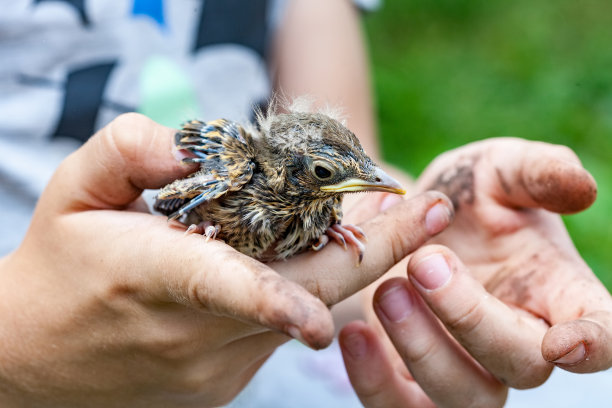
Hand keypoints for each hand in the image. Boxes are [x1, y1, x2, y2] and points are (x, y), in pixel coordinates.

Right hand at [0, 113, 453, 406]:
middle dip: (377, 253)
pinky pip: (282, 330)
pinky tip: (313, 256)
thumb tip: (194, 146)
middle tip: (431, 211)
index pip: (221, 288)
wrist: (36, 358)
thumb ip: (128, 151)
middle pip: (301, 296)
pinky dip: (308, 291)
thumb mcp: (72, 191)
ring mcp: (215, 366)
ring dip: (346, 264)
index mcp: (149, 279)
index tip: (327, 312)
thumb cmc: (58, 265)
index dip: (274, 298)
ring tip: (386, 218)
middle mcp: (192, 334)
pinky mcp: (227, 380)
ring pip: (303, 310)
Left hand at [339, 138, 610, 406]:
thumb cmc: (465, 194)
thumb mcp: (497, 168)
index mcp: (557, 292)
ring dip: (422, 349)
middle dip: (470, 318)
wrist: (403, 215)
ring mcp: (465, 366)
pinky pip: (398, 406)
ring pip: (462, 396)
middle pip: (520, 366)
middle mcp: (518, 340)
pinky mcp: (409, 379)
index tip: (565, 341)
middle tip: (424, 263)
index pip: (600, 330)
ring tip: (386, 290)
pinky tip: (354, 335)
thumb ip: (537, 173)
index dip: (595, 343)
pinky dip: (374, 381)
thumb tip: (583, 188)